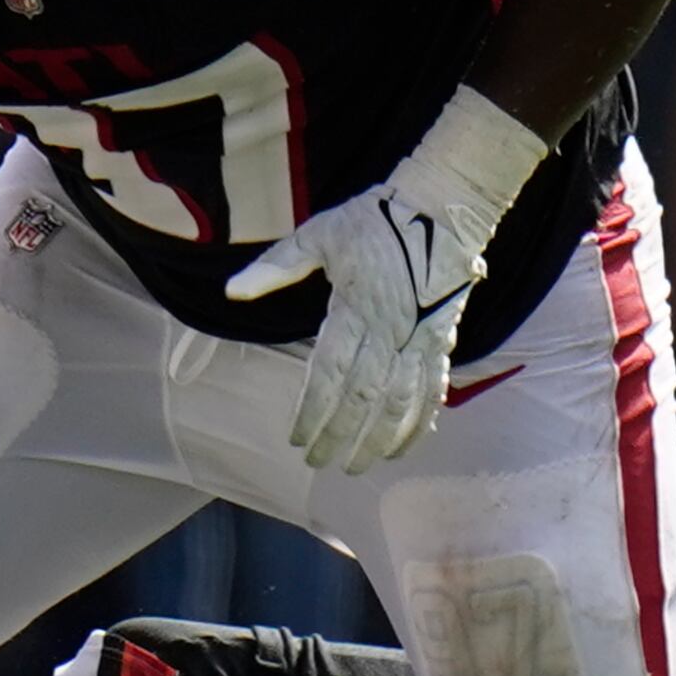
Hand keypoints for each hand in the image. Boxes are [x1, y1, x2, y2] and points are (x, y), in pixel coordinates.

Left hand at [226, 181, 499, 474]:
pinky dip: (417, 423)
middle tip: (319, 463)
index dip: (313, 412)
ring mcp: (418, 340)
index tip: (297, 439)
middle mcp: (388, 332)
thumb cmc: (376, 220)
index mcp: (354, 308)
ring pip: (397, 403)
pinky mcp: (441, 342)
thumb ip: (277, 266)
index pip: (329, 374)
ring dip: (377, 440)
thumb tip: (232, 290)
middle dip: (339, 436)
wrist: (443, 209)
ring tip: (358, 466)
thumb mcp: (320, 236)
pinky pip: (431, 392)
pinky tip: (403, 447)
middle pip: (361, 398)